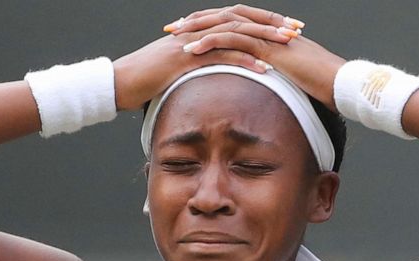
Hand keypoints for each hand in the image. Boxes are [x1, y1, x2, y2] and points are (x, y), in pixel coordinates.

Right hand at [113, 13, 293, 110]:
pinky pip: (220, 56)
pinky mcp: (186, 58)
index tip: (288, 28)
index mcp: (200, 30)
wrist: (120, 82)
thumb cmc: (147, 80)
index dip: (264, 21)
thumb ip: (199, 65)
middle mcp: (199, 30)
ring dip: (265, 38)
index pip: (238, 20)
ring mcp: (192, 41)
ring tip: (289, 45)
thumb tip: (216, 74)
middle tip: (298, 29)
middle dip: (272, 23)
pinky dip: (244, 61)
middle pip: (242, 20)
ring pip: (236, 34)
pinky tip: (264, 68)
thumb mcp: (178, 69)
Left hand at [166, 4, 346, 109]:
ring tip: (174, 37)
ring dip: (197, 29)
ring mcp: (268, 36)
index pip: (233, 24)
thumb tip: (263, 87)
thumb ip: (276, 77)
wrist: (341, 84)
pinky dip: (211, 43)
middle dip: (196, 22)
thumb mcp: (292, 80)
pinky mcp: (269, 47)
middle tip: (171, 28)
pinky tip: (192, 50)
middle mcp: (267, 30)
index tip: (187, 33)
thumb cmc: (322, 86)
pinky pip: (235, 40)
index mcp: (269, 34)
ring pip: (225, 24)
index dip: (209, 27)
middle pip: (224, 18)